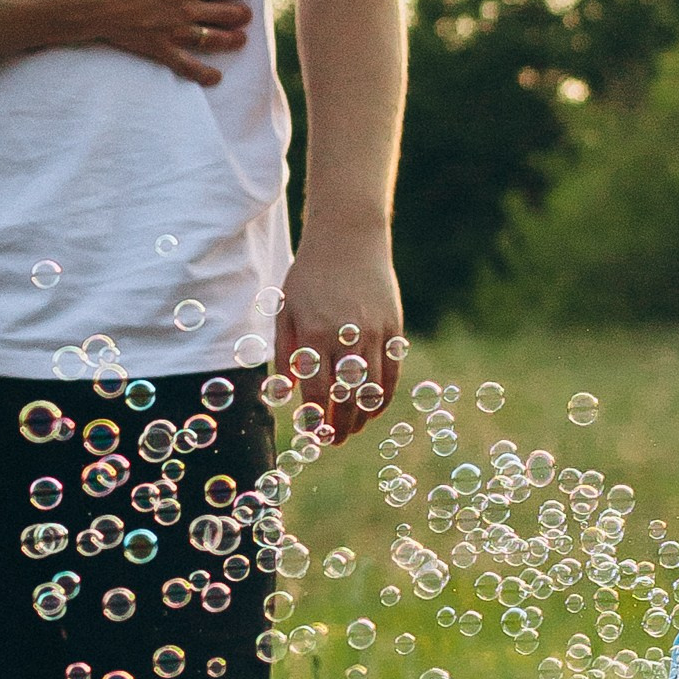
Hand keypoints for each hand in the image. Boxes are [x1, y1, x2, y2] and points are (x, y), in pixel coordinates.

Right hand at [68, 0, 252, 85]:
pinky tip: (215, 78)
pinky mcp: (161, 49)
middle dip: (240, 13)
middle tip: (246, 14)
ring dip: (231, 39)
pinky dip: (203, 74)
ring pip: (213, 38)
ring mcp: (176, 32)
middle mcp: (189, 10)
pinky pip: (187, 66)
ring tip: (241, 39)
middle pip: (224, 13)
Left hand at [278, 226, 401, 442]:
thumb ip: (285, 350)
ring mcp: (373, 332)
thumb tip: (287, 390)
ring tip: (353, 428)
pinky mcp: (393, 328)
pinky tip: (374, 408)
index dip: (314, 418)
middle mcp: (345, 336)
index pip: (315, 391)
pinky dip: (384, 396)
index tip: (311, 433)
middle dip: (339, 426)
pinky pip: (392, 372)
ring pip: (372, 389)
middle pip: (346, 397)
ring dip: (362, 416)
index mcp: (314, 333)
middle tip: (334, 441)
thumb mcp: (287, 307)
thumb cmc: (310, 273)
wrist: (348, 237)